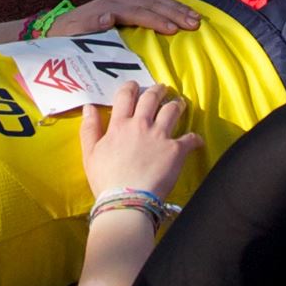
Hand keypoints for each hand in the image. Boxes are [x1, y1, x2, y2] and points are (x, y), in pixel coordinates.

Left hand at [58, 0, 201, 38]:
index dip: (156, 21)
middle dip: (174, 13)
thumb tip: (108, 17)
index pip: (138, 12)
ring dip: (176, 8)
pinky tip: (183, 12)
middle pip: (151, 2)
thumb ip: (89, 24)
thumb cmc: (68, 36)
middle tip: (194, 23)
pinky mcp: (127, 2)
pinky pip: (152, 1)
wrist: (57, 26)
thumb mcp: (73, 32)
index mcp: (109, 6)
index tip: (173, 30)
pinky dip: (169, 6)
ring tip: (196, 18)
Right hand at [79, 82, 202, 207]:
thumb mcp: (90, 154)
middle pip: (152, 98)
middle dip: (158, 90)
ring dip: (177, 104)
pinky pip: (190, 138)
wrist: (127, 200)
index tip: (135, 85)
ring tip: (179, 103)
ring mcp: (160, 136)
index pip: (126, 96)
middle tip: (162, 88)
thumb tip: (89, 107)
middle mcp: (141, 125)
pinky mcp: (176, 150)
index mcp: (119, 125)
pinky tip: (196, 140)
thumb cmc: (106, 180)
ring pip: (172, 110)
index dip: (131, 87)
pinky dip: (195, 138)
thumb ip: (89, 129)